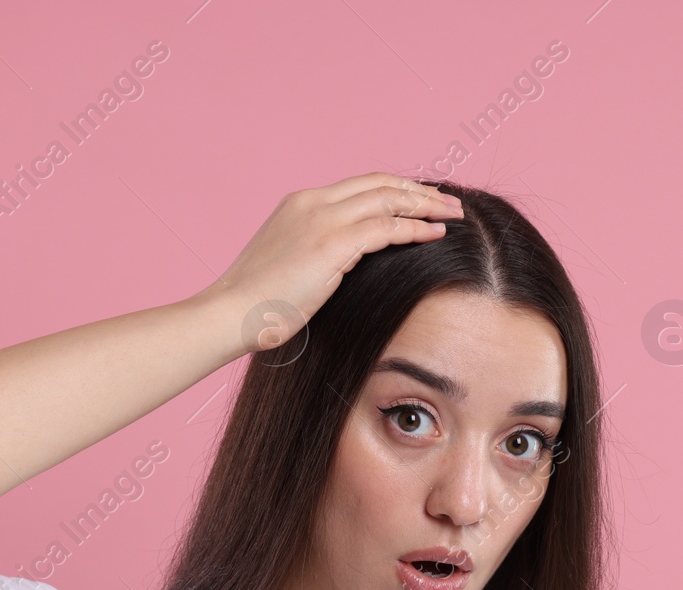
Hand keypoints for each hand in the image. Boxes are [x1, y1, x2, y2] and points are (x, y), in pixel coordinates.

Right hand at [203, 172, 463, 351]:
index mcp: (300, 203)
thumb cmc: (256, 303)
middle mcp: (312, 202)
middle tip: (448, 202)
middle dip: (418, 190)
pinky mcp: (332, 244)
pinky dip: (415, 228)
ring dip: (425, 204)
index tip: (420, 200)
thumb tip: (345, 266)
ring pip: (388, 199)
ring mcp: (322, 219)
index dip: (395, 189)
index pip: (359, 185)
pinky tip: (436, 234)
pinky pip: (387, 227)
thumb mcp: (290, 266)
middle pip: (380, 183)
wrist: (230, 313)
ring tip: (453, 214)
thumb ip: (319, 254)